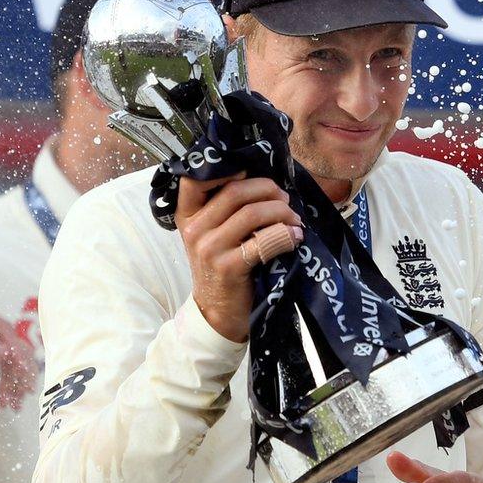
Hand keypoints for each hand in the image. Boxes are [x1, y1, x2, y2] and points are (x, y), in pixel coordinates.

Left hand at [0, 301, 35, 408]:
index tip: (23, 369)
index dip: (14, 350)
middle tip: (26, 392)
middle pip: (13, 341)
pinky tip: (11, 401)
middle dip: (20, 369)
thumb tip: (5, 350)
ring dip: (17, 380)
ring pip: (15, 354)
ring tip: (15, 404)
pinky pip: (10, 362)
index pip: (0, 330)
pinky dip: (12, 381)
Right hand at [173, 173, 302, 341]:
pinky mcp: (229, 267)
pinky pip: (265, 241)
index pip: (196, 178)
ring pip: (253, 213)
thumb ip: (225, 208)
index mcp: (187, 215)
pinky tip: (294, 238)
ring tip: (294, 221)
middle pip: (236, 191)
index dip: (227, 168)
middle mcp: (194, 229)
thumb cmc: (221, 267)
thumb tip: (265, 180)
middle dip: (269, 190)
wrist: (217, 314)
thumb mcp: (212, 235)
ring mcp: (209, 249)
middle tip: (285, 200)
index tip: (250, 174)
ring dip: (282, 213)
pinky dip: (286, 235)